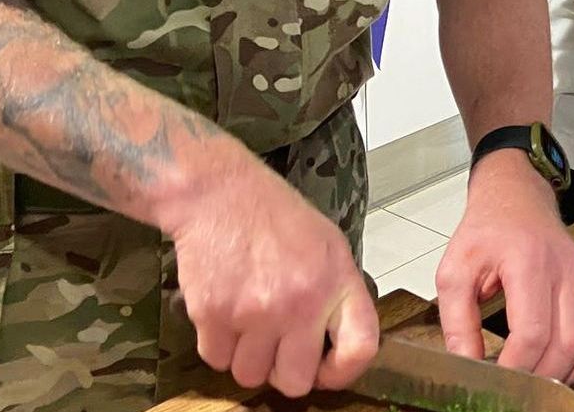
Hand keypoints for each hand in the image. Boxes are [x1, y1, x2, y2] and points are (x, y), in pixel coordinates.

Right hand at [162, 148, 377, 398]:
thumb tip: (337, 347)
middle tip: (276, 346)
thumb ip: (338, 296)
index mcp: (336, 281)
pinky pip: (216, 359)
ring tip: (247, 321)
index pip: (360, 348)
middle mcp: (300, 302)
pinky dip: (217, 344)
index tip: (327, 370)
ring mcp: (254, 312)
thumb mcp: (328, 245)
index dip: (344, 372)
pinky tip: (224, 311)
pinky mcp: (213, 315)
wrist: (220, 193)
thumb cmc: (275, 216)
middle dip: (284, 370)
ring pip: (250, 375)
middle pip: (295, 381)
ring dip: (247, 357)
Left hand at [436, 149, 573, 383]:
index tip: (495, 382)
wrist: (516, 195)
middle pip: (565, 345)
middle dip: (538, 378)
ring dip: (559, 375)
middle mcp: (564, 269)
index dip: (515, 367)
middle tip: (512, 390)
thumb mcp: (454, 270)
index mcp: (529, 261)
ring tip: (530, 384)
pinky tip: (549, 367)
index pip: (533, 331)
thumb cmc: (486, 228)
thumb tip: (466, 365)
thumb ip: (457, 321)